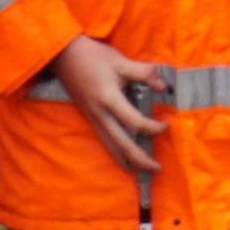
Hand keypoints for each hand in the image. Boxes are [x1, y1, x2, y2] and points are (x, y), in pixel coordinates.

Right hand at [52, 35, 163, 175]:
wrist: (63, 56)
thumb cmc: (93, 56)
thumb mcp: (120, 60)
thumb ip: (144, 73)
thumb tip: (164, 87)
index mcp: (109, 99)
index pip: (134, 122)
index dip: (152, 127)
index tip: (166, 126)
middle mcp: (100, 114)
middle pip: (122, 144)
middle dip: (140, 159)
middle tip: (158, 169)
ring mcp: (93, 119)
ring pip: (111, 147)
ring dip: (128, 161)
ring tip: (142, 173)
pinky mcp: (90, 119)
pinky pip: (104, 142)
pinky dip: (116, 154)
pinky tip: (124, 160)